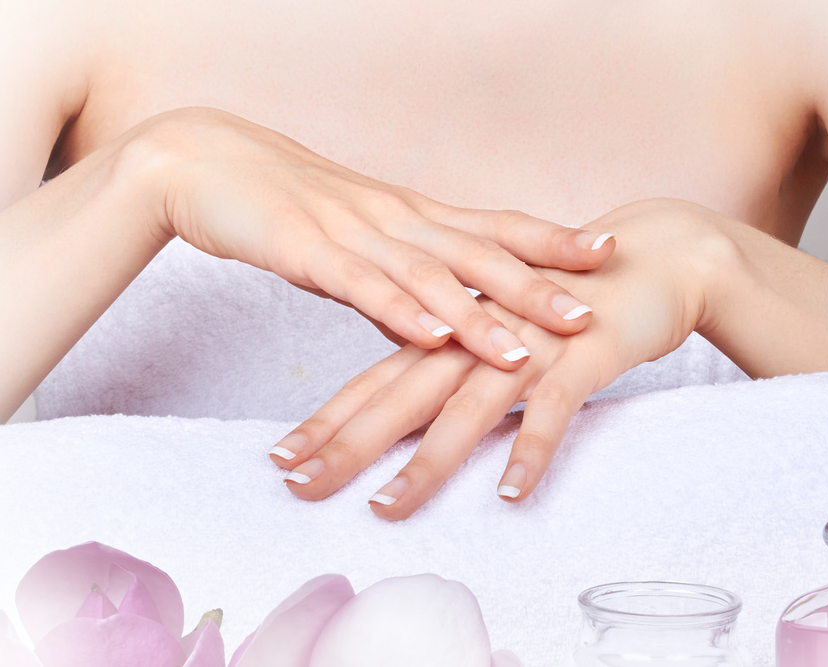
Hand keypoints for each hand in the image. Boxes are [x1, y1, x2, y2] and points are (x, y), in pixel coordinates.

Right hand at [124, 107, 614, 367]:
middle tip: (592, 310)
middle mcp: (396, 218)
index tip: (607, 251)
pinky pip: (361, 287)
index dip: (552, 238)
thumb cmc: (289, 205)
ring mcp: (354, 233)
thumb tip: (439, 329)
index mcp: (413, 213)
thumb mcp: (359, 246)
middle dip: (538, 283)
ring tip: (524, 352)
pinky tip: (432, 337)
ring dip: (477, 316)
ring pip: (428, 275)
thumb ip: (402, 285)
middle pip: (479, 252)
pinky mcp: (307, 252)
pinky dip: (399, 312)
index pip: (496, 225)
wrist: (206, 163)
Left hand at [268, 199, 737, 513]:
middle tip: (297, 487)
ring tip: (387, 509)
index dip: (329, 419)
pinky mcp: (583, 354)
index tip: (282, 460)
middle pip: (402, 395)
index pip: (379, 379)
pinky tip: (511, 495)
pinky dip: (532, 450)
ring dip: (426, 462)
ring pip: (467, 408)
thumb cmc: (575, 302)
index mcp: (457, 331)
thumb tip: (423, 415)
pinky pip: (553, 409)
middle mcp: (480, 337)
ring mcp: (530, 343)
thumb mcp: (508, 334)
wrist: (656, 257)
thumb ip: (465, 368)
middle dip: (347, 443)